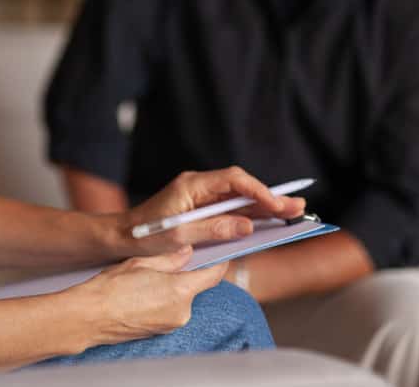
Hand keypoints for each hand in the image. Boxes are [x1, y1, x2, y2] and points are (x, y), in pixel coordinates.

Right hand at [68, 246, 229, 345]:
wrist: (90, 316)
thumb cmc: (111, 287)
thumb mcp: (142, 262)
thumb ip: (170, 257)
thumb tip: (187, 251)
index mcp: (180, 291)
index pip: (213, 275)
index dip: (218, 262)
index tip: (218, 253)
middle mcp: (182, 312)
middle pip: (195, 287)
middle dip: (184, 275)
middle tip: (163, 264)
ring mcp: (172, 324)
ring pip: (181, 299)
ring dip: (171, 289)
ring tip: (145, 282)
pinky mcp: (161, 332)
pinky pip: (170, 311)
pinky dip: (162, 301)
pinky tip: (142, 295)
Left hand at [120, 166, 306, 254]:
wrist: (120, 238)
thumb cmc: (143, 237)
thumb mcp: (178, 236)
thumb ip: (213, 230)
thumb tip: (247, 226)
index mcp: (191, 185)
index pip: (233, 180)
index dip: (258, 191)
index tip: (277, 205)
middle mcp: (198, 186)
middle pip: (241, 187)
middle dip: (269, 197)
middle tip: (298, 207)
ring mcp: (200, 197)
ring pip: (238, 197)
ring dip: (263, 206)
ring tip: (292, 214)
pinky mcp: (201, 209)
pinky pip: (230, 208)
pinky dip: (250, 215)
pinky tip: (268, 222)